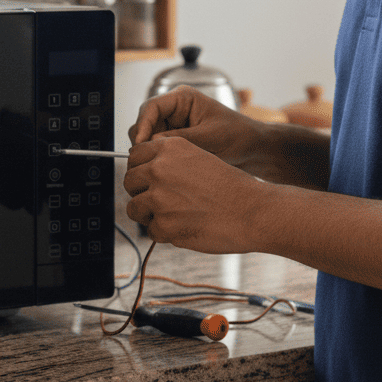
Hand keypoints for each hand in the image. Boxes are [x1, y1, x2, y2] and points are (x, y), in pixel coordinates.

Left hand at [124, 135, 262, 251]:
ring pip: (134, 208)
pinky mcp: (164, 225)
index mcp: (170, 148)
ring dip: (149, 215)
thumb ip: (170, 160)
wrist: (252, 211)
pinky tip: (185, 227)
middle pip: (129, 181)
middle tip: (159, 201)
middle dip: (141, 192)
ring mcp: (159, 198)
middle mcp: (160, 169)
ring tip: (173, 215)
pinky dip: (164, 233)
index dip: (140, 169)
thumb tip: (143, 170)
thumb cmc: (230, 186)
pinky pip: (151, 231)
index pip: (134, 155)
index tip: (147, 179)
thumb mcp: (199, 156)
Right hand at [128, 86, 265, 173]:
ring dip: (151, 151)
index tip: (140, 144)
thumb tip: (152, 143)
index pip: (151, 107)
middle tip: (148, 160)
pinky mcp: (176, 141)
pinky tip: (166, 169)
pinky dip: (158, 158)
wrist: (254, 149)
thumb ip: (181, 139)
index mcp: (183, 98)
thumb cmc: (238, 136)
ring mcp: (174, 125)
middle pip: (145, 122)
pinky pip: (158, 149)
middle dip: (144, 140)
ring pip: (148, 138)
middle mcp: (175, 110)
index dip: (142, 125)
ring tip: (159, 166)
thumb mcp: (210, 138)